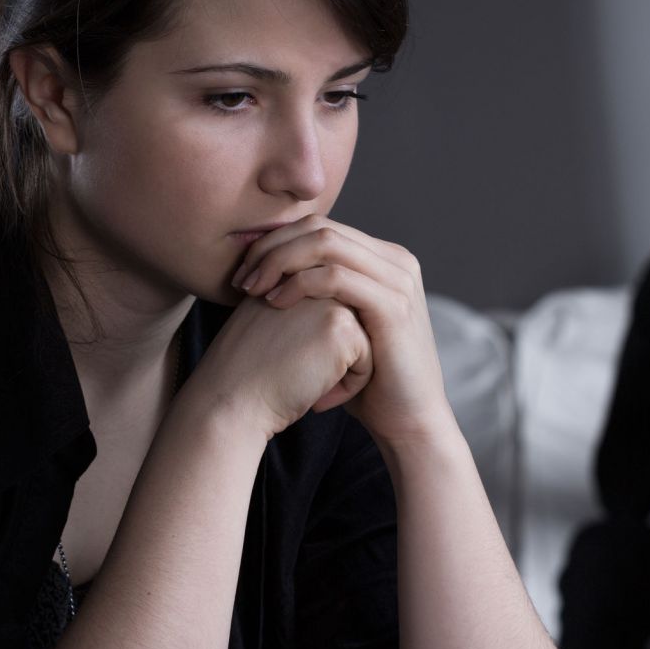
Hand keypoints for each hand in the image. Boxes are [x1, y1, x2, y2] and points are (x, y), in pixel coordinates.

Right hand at [188, 289, 373, 440]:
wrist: (231, 403)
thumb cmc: (248, 373)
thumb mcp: (272, 325)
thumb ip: (301, 308)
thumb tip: (342, 320)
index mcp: (292, 273)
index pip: (334, 316)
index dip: (317, 349)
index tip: (284, 362)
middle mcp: (312, 277)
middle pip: (353, 325)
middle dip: (333, 358)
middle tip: (291, 373)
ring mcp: (328, 298)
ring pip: (365, 341)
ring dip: (342, 372)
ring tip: (303, 381)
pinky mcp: (342, 325)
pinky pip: (368, 360)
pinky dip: (349, 386)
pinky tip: (316, 393)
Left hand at [229, 217, 454, 445]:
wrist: (408, 421)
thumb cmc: (369, 381)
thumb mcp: (342, 328)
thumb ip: (320, 296)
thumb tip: (270, 275)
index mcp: (385, 259)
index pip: (320, 227)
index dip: (275, 242)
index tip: (242, 272)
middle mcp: (397, 261)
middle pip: (321, 227)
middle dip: (272, 248)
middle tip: (241, 278)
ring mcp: (399, 281)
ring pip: (326, 243)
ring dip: (279, 261)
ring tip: (251, 289)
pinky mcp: (394, 306)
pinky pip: (336, 277)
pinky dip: (299, 284)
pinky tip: (274, 303)